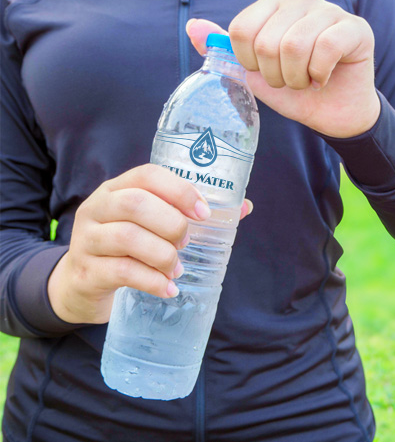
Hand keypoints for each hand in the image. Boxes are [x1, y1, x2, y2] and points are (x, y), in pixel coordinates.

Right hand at [48, 164, 253, 324]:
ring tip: (177, 269)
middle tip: (186, 242)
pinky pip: (122, 272)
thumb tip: (244, 207)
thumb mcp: (150, 225)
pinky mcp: (86, 271)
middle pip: (135, 204)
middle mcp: (98, 208)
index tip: (203, 213)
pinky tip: (168, 288)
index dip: (179, 191)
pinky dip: (152, 281)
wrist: (82, 283)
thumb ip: (190, 214)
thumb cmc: (128, 248)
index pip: (147, 175)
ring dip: (163, 255)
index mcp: (117, 189)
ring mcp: (87, 239)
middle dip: (171, 224)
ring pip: (127, 238)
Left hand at [187, 0, 380, 137]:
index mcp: (273, 5)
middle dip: (275, 76)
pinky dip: (319, 75)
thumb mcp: (254, 74)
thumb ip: (226, 50)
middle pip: (266, 41)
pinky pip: (325, 49)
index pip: (242, 30)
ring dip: (297, 78)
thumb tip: (193, 27)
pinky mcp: (355, 28)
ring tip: (306, 81)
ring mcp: (330, 10)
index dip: (250, 63)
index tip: (266, 72)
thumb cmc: (295, 92)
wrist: (334, 114)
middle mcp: (301, 0)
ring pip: (295, 45)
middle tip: (290, 81)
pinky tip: (324, 78)